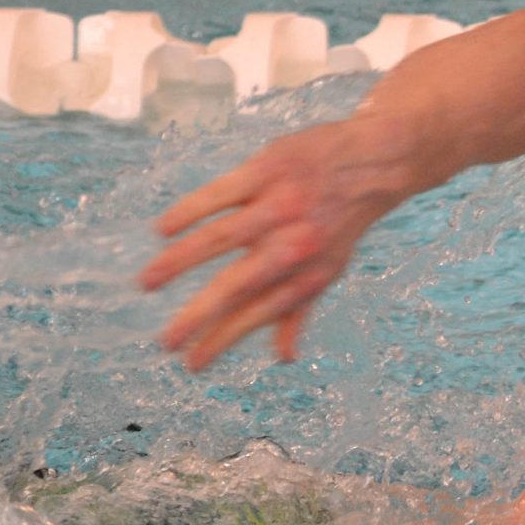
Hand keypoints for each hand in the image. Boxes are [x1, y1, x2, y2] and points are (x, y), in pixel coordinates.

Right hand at [140, 115, 427, 370]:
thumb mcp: (329, 269)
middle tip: (164, 342)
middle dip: (198, 318)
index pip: (257, 316)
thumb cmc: (341, 222)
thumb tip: (284, 358)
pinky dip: (188, 212)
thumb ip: (299, 311)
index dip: (222, 342)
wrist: (377, 161)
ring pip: (219, 238)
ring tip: (147, 283)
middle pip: (237, 286)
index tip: (190, 364)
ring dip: (179, 262)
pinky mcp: (268, 170)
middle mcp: (295, 245)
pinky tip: (161, 231)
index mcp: (307, 274)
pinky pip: (218, 194)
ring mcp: (279, 206)